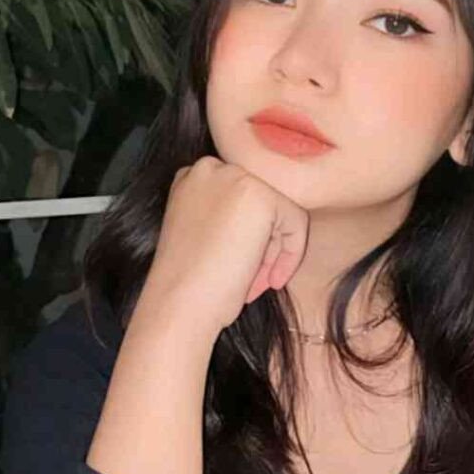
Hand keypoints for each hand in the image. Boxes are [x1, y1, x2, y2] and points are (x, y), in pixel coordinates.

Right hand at [134, 157, 309, 342]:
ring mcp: (235, 177)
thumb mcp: (203, 234)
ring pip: (279, 212)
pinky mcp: (260, 195)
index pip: (240, 199)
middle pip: (261, 202)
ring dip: (273, 252)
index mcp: (191, 176)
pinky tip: (271, 281)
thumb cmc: (188, 282)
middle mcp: (210, 168)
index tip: (239, 267)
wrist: (178, 304)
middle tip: (254, 279)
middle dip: (263, 244)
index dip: (245, 236)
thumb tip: (269, 218)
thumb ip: (229, 215)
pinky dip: (291, 254)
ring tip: (258, 284)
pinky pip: (295, 221)